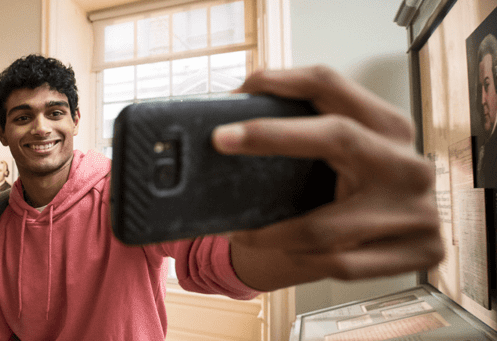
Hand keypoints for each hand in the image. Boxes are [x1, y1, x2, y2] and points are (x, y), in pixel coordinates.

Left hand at [216, 66, 441, 289]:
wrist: (401, 243)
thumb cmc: (354, 190)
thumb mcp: (342, 156)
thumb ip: (305, 134)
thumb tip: (226, 120)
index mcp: (389, 126)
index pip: (331, 85)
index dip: (281, 82)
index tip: (234, 95)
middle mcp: (408, 164)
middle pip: (337, 136)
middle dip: (273, 135)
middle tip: (221, 140)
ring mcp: (419, 211)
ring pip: (324, 226)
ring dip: (271, 233)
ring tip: (239, 232)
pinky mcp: (420, 252)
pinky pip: (338, 264)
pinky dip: (300, 260)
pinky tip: (282, 255)